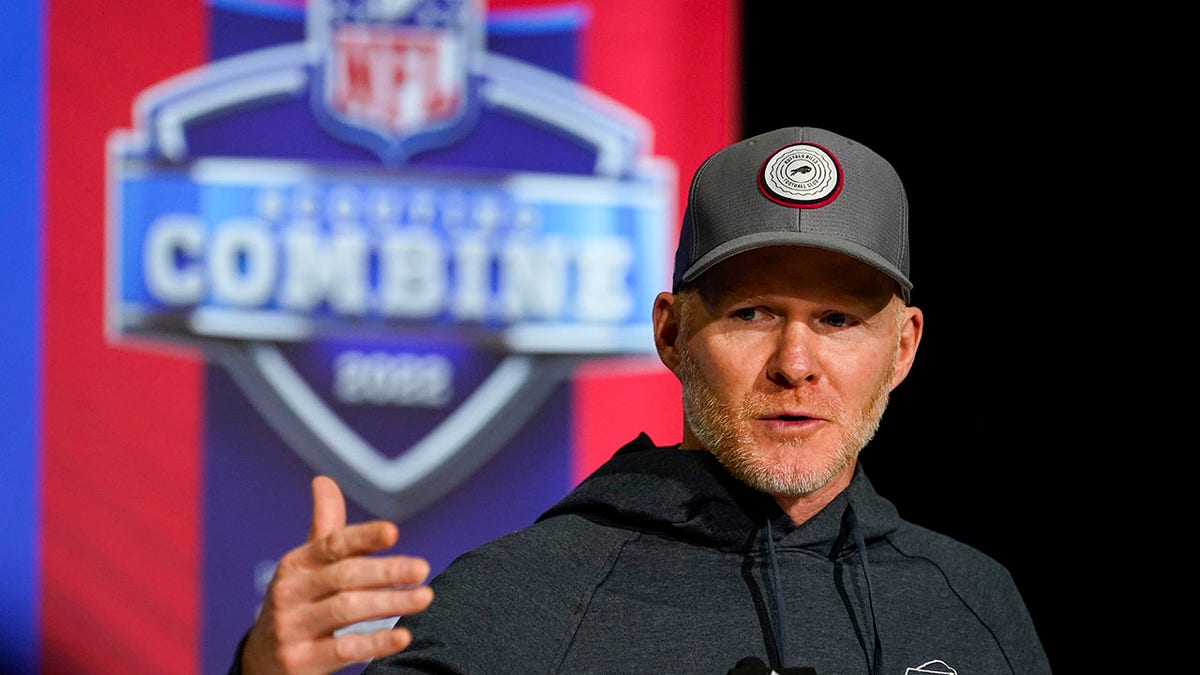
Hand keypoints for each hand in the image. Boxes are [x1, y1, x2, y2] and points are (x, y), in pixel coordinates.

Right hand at [240, 475, 433, 673]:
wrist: (262, 661)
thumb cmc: (298, 602)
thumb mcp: (306, 566)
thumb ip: (326, 528)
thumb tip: (324, 480)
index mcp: (297, 563)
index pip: (333, 544)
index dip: (363, 537)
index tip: (393, 532)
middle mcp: (290, 592)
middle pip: (345, 576)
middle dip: (386, 571)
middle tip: (423, 568)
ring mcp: (292, 627)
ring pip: (347, 610)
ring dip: (390, 603)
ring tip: (425, 597)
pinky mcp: (300, 660)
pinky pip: (343, 650)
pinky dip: (375, 643)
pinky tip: (403, 636)